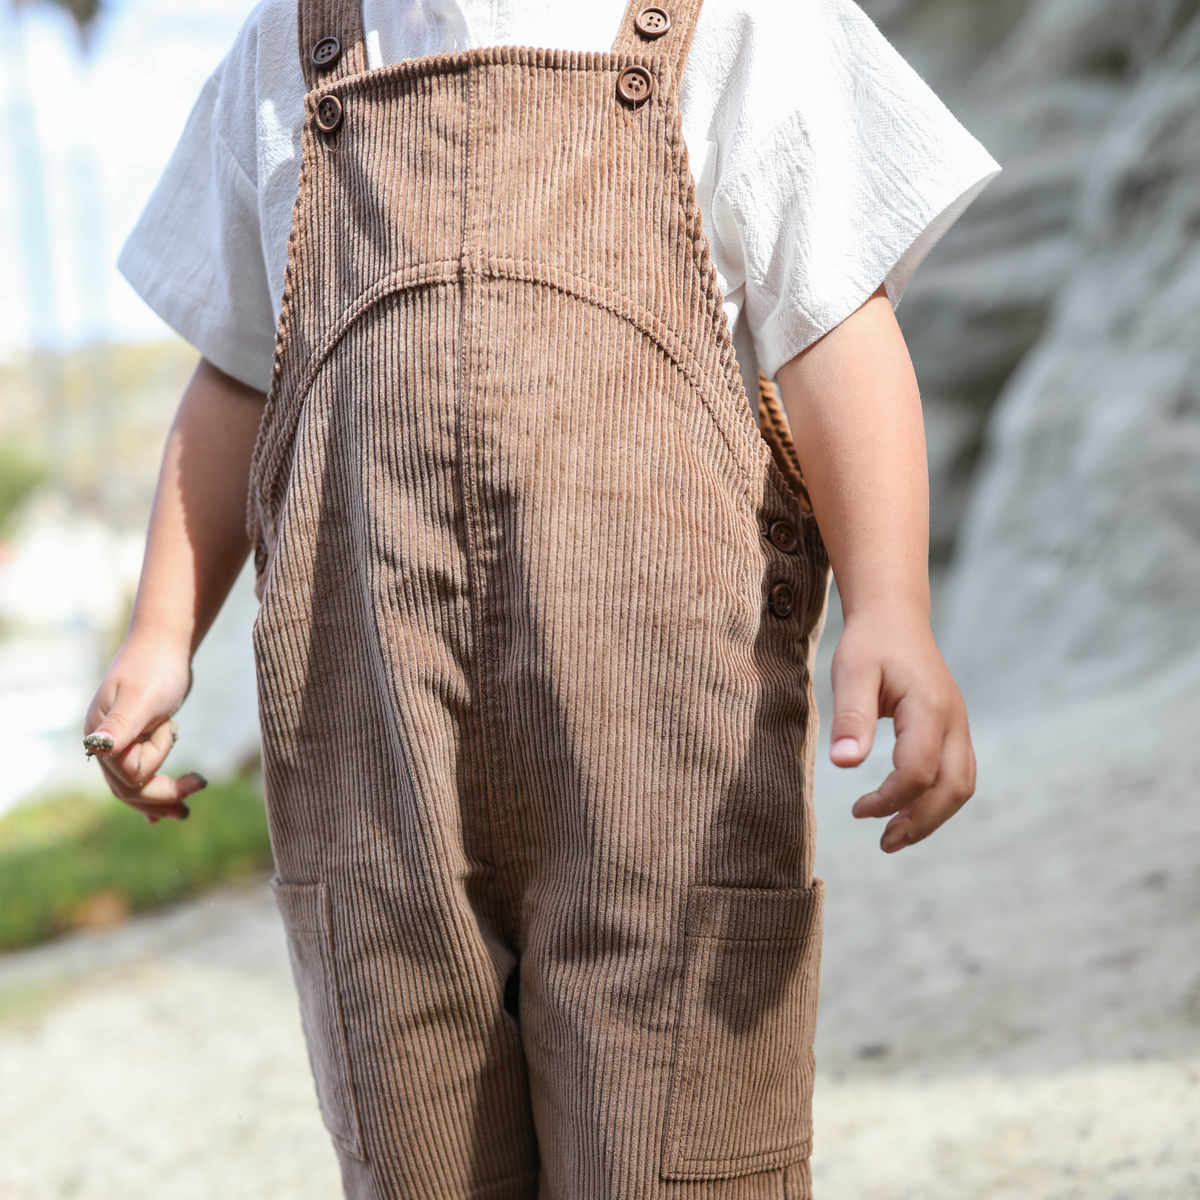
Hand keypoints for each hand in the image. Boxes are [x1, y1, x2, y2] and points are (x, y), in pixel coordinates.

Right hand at [83, 633, 205, 821]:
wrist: (164, 643)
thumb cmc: (155, 666)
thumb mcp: (141, 697)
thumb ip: (122, 725)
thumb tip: (100, 748)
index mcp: (100, 735)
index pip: (127, 776)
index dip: (155, 771)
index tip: (181, 744)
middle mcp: (104, 742)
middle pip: (127, 788)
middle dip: (159, 798)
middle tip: (188, 811)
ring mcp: (119, 742)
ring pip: (133, 785)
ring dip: (158, 799)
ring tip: (183, 812)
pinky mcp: (136, 739)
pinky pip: (138, 773)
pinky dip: (150, 791)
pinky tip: (160, 812)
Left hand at [828, 607, 974, 852]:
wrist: (895, 617)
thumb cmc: (870, 644)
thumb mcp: (851, 673)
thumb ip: (851, 718)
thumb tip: (844, 765)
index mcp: (930, 708)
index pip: (919, 770)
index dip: (890, 799)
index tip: (857, 809)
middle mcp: (954, 720)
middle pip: (954, 787)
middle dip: (922, 822)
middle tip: (884, 843)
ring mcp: (959, 725)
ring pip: (961, 784)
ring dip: (932, 816)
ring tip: (893, 836)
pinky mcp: (953, 729)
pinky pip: (956, 773)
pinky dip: (935, 799)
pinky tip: (903, 808)